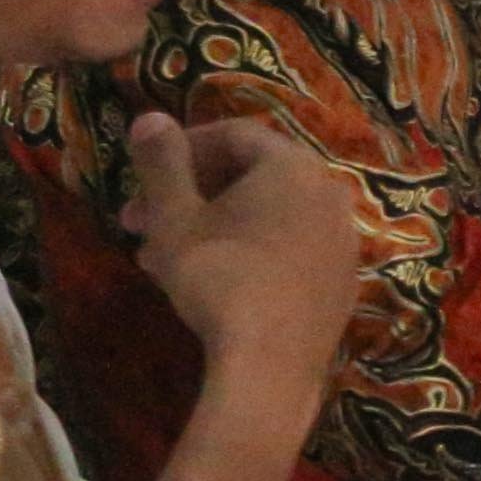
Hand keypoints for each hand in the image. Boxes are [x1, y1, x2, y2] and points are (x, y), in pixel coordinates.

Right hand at [120, 113, 356, 380]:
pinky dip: (246, 253)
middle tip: (138, 223)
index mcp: (293, 166)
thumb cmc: (218, 277)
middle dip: (189, 195)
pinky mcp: (340, 282)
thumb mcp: (175, 217)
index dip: (182, 150)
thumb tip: (150, 117)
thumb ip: (162, 163)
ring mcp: (341, 240)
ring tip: (157, 260)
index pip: (233, 135)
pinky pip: (288, 250)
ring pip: (264, 218)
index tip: (143, 177)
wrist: (271, 364)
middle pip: (250, 178)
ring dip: (209, 228)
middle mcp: (329, 194)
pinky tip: (206, 285)